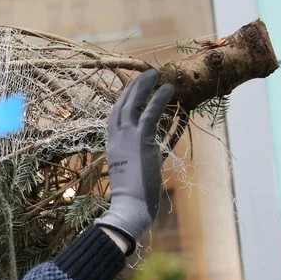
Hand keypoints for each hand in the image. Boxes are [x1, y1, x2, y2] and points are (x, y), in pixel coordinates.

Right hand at [94, 69, 174, 253]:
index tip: (132, 90)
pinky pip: (150, 113)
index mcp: (112, 146)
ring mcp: (126, 138)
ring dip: (143, 86)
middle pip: (120, 105)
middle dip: (132, 88)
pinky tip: (168, 88)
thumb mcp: (134, 171)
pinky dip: (159, 98)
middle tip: (144, 75)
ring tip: (155, 73)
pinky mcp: (141, 140)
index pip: (115, 117)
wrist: (129, 206)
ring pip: (132, 104)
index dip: (124, 101)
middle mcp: (116, 139)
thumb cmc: (132, 197)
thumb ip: (141, 157)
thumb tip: (153, 153)